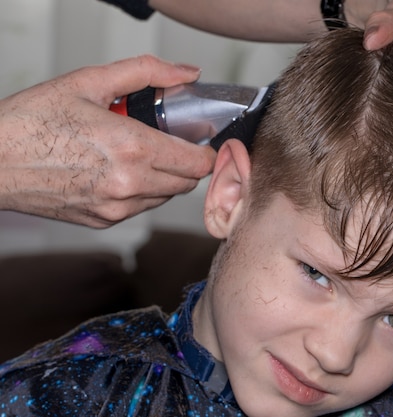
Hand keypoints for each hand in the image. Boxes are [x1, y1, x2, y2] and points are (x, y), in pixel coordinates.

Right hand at [0, 55, 215, 227]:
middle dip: (186, 163)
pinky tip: (117, 171)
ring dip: (164, 178)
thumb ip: (146, 73)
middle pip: (187, 182)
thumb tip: (185, 74)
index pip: (198, 163)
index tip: (200, 141)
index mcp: (133, 148)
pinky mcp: (103, 221)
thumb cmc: (32, 121)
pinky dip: (141, 192)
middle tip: (168, 142)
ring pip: (165, 197)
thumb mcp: (89, 81)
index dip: (206, 152)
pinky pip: (140, 208)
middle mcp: (130, 183)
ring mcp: (116, 207)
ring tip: (136, 154)